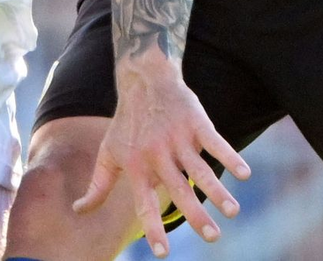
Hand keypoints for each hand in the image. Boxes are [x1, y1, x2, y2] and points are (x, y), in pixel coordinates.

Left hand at [73, 56, 250, 256]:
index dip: (153, 228)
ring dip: (217, 191)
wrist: (144, 80)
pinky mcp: (195, 121)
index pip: (145, 203)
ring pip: (199, 169)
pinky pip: (215, 142)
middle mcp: (158, 154)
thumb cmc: (126, 123)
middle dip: (196, 215)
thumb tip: (77, 211)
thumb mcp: (108, 153)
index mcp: (137, 166)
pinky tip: (245, 173)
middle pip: (179, 190)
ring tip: (233, 211)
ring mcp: (178, 137)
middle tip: (213, 238)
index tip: (163, 254)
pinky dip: (230, 156)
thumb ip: (98, 186)